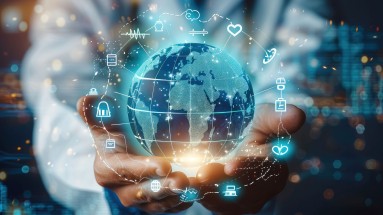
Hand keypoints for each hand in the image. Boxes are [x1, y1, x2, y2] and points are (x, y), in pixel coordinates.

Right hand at [77, 96, 191, 212]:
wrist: (125, 150)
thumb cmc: (116, 132)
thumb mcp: (106, 121)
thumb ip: (96, 113)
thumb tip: (86, 100)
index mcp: (106, 170)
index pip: (125, 171)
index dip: (144, 169)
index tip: (165, 165)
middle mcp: (120, 189)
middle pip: (141, 193)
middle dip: (163, 188)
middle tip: (183, 181)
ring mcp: (137, 199)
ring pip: (155, 204)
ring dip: (175, 197)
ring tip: (194, 187)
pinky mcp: (151, 204)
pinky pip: (166, 209)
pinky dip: (181, 203)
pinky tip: (195, 193)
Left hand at [193, 104, 305, 214]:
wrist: (235, 146)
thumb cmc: (251, 129)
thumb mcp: (261, 119)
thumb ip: (275, 118)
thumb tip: (297, 114)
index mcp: (276, 165)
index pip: (265, 168)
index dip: (249, 167)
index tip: (230, 166)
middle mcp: (265, 188)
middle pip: (244, 188)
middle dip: (223, 181)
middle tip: (202, 173)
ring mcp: (249, 201)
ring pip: (229, 200)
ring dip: (209, 191)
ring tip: (191, 181)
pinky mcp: (232, 208)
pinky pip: (216, 205)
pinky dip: (201, 196)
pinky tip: (187, 187)